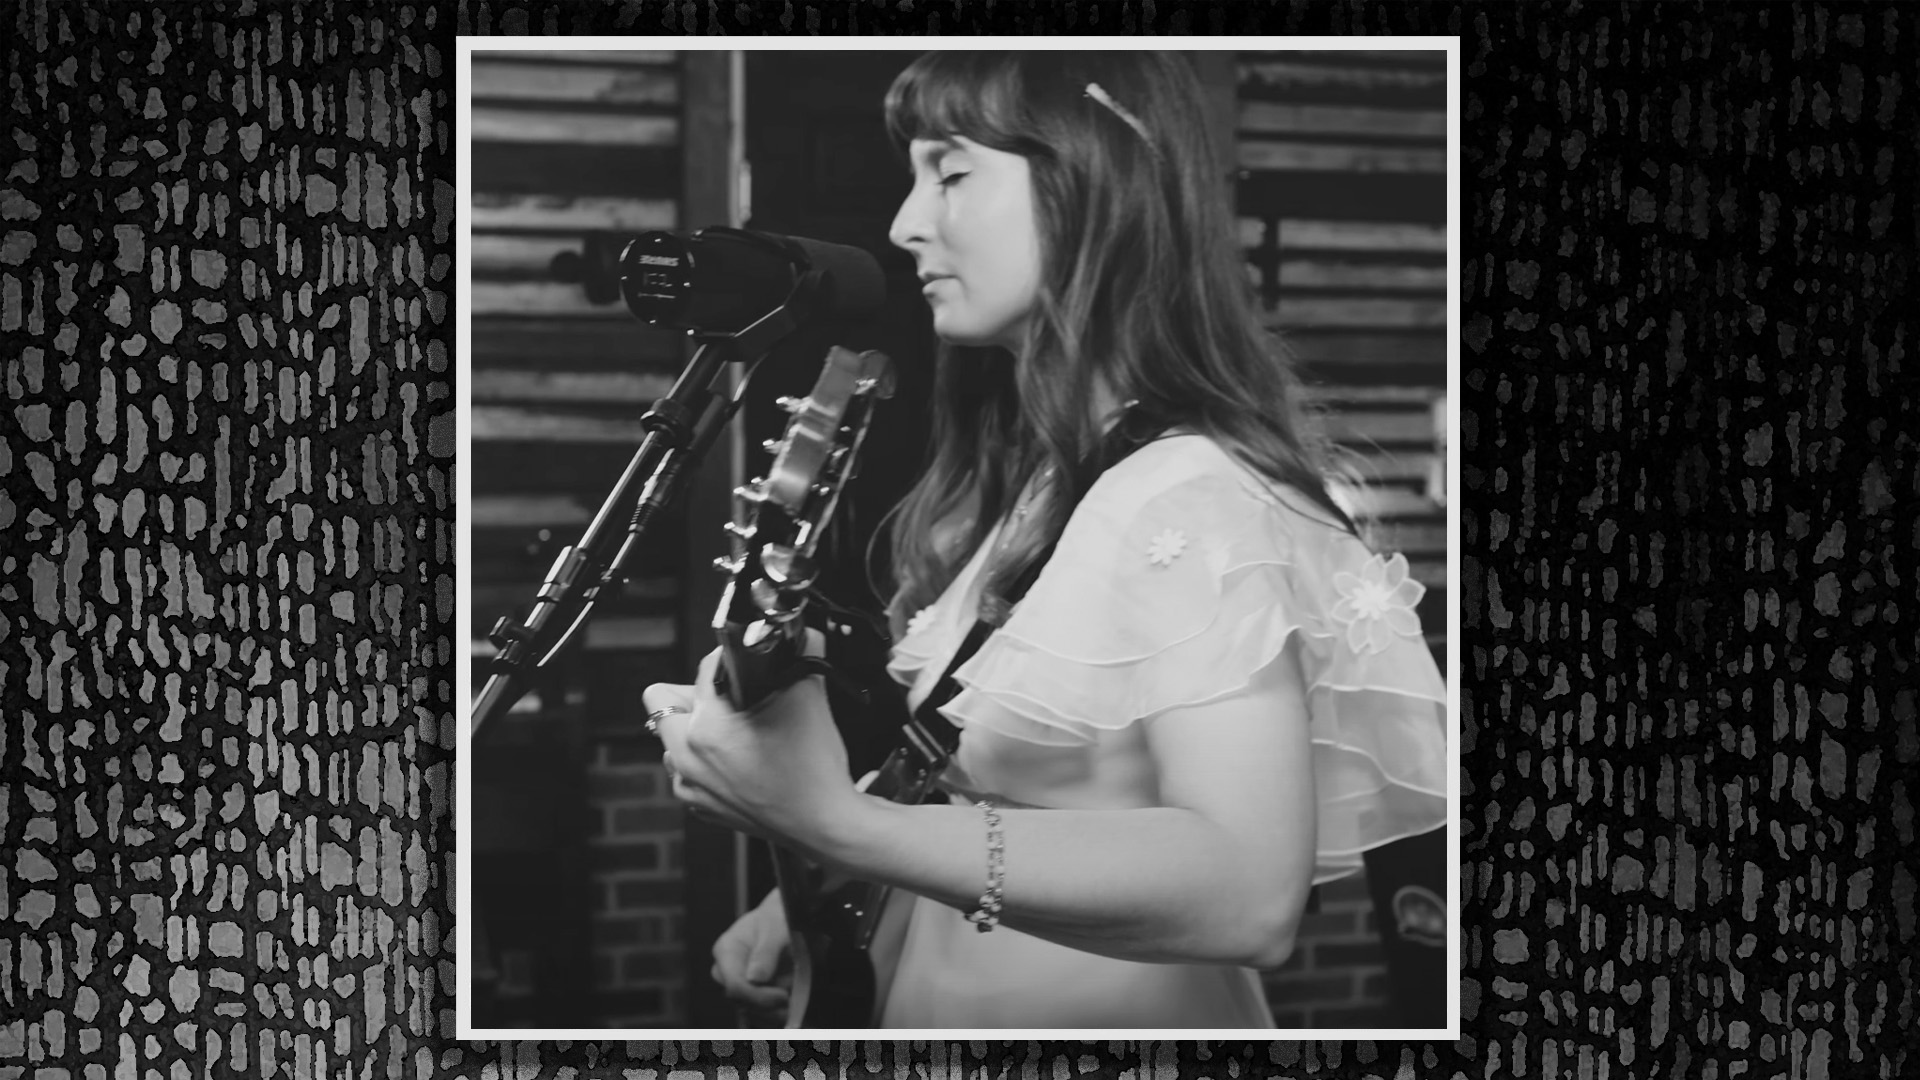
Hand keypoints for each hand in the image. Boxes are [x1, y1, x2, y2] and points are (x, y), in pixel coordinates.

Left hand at [642, 633, 863, 856]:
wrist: (825, 825)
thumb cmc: (814, 771)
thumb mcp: (809, 699)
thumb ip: (802, 654)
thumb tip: (801, 634)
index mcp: (705, 729)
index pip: (701, 670)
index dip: (727, 660)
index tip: (743, 665)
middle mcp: (686, 760)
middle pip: (661, 702)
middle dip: (692, 693)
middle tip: (726, 697)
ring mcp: (691, 788)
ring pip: (670, 740)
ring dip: (694, 729)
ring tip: (733, 731)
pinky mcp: (701, 808)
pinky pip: (685, 771)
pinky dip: (704, 761)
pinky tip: (739, 760)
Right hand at [710, 890, 791, 1018]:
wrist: (787, 918)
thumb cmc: (779, 915)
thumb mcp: (776, 925)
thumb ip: (766, 950)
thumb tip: (755, 978)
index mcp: (726, 950)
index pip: (735, 985)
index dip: (759, 996)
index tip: (785, 996)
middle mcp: (727, 971)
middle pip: (742, 1001)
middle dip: (770, 1003)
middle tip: (793, 995)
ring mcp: (740, 984)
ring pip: (752, 1011)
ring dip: (776, 1009)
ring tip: (795, 993)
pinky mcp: (753, 993)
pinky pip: (762, 1012)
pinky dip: (778, 1012)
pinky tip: (794, 1004)